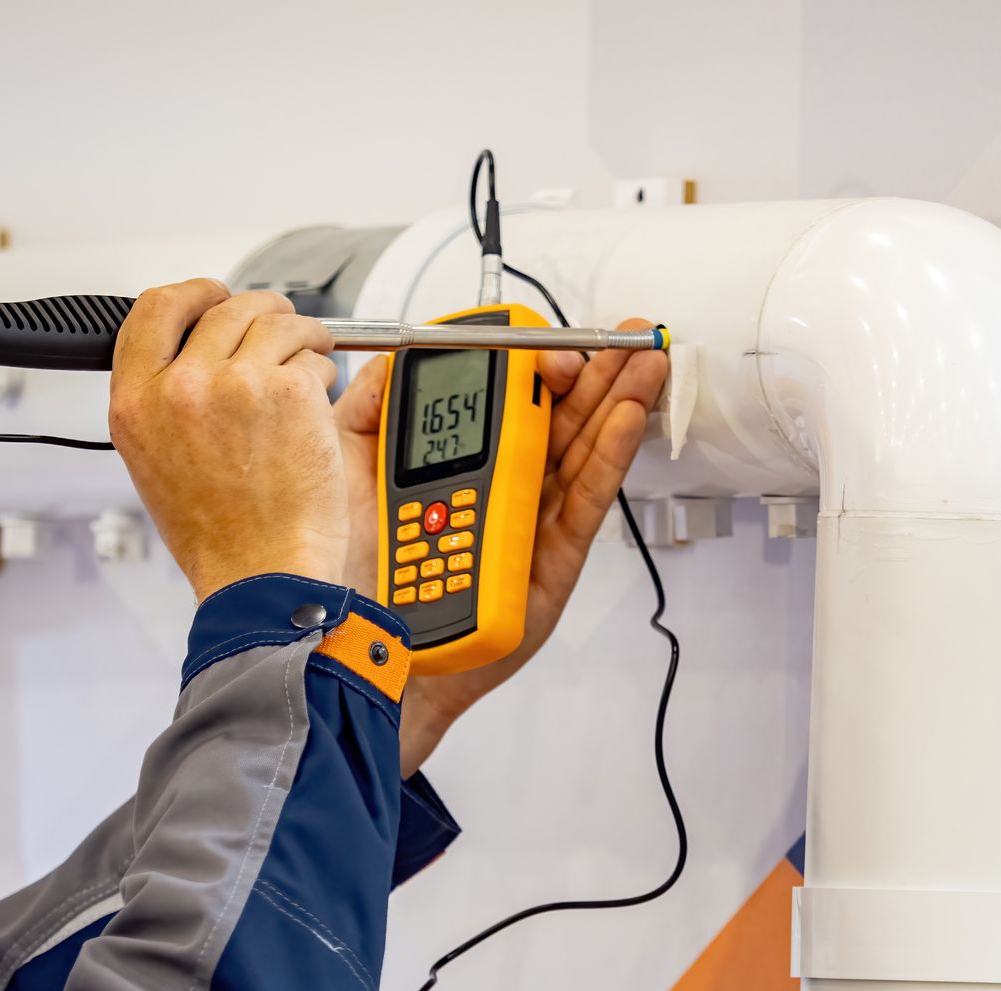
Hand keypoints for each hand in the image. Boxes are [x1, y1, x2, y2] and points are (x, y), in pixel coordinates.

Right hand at [108, 280, 344, 600]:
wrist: (263, 575)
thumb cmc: (221, 537)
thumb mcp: (158, 465)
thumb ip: (168, 400)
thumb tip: (194, 356)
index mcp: (137, 403)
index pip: (155, 310)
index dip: (191, 294)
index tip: (214, 294)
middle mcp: (180, 386)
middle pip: (225, 308)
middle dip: (263, 312)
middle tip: (286, 329)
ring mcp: (236, 384)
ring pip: (277, 323)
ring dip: (303, 338)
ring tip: (313, 363)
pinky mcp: (288, 391)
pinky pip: (313, 357)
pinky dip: (324, 373)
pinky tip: (319, 407)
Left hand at [330, 319, 669, 774]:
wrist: (355, 645)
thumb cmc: (356, 571)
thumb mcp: (353, 468)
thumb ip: (375, 408)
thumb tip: (400, 355)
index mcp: (462, 462)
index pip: (512, 398)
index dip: (535, 365)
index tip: (547, 342)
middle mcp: (503, 488)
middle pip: (561, 418)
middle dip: (599, 373)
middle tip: (630, 337)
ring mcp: (531, 524)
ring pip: (583, 451)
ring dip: (619, 401)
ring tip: (647, 362)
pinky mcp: (551, 563)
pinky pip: (582, 503)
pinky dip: (608, 458)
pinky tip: (626, 418)